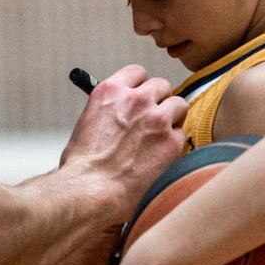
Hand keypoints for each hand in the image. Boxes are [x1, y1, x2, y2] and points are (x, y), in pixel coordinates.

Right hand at [60, 65, 187, 220]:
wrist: (92, 191)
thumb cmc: (83, 166)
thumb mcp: (87, 124)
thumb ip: (109, 111)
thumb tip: (119, 114)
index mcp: (111, 92)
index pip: (137, 73)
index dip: (140, 85)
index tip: (141, 95)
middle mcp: (136, 99)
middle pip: (162, 86)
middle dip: (158, 100)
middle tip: (153, 118)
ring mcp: (157, 119)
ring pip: (179, 105)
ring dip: (172, 117)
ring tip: (160, 137)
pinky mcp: (172, 142)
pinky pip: (181, 134)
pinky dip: (174, 144)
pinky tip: (161, 157)